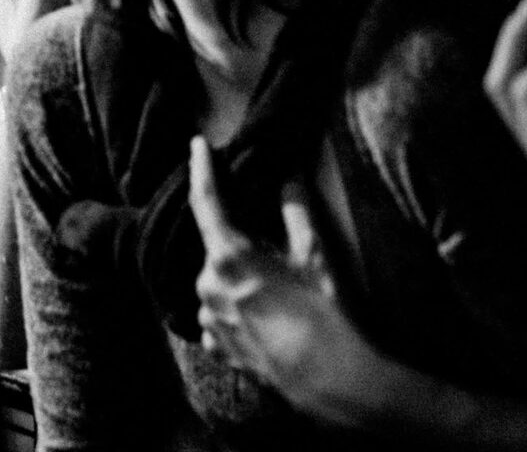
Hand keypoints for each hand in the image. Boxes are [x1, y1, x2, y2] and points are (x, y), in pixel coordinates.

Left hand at [187, 137, 389, 425]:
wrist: (329, 382)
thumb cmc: (324, 314)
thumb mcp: (315, 256)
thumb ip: (296, 210)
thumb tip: (288, 177)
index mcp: (228, 256)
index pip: (207, 200)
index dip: (201, 168)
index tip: (197, 144)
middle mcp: (208, 285)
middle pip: (217, 246)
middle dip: (241, 241)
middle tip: (277, 254)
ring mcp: (209, 319)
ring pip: (218, 281)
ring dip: (240, 278)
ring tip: (280, 294)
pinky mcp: (217, 345)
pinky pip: (219, 315)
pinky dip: (237, 309)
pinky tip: (265, 316)